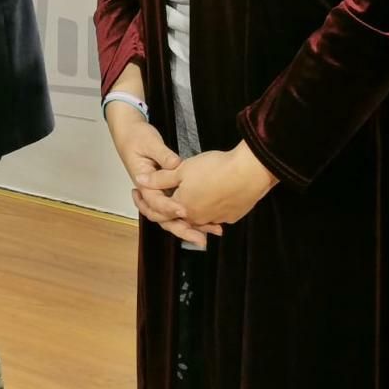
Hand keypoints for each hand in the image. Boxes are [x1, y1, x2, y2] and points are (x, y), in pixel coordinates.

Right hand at [105, 104, 220, 247]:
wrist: (129, 134)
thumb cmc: (137, 138)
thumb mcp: (150, 143)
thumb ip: (163, 155)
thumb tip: (175, 164)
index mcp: (143, 183)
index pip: (156, 201)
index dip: (170, 208)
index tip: (184, 211)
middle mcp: (151, 192)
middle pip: (165, 217)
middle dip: (183, 229)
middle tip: (200, 239)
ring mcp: (159, 192)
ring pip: (172, 215)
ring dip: (190, 226)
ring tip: (209, 233)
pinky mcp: (166, 189)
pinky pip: (178, 206)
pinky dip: (190, 215)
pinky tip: (207, 219)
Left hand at [142, 141, 278, 227]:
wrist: (249, 172)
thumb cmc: (213, 168)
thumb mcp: (182, 169)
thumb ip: (160, 178)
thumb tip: (139, 181)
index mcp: (182, 207)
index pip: (160, 211)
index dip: (150, 202)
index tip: (145, 194)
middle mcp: (197, 218)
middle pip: (180, 218)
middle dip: (171, 212)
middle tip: (168, 199)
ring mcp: (216, 219)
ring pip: (199, 219)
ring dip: (192, 214)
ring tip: (191, 202)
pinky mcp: (232, 216)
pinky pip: (217, 217)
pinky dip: (211, 212)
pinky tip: (213, 202)